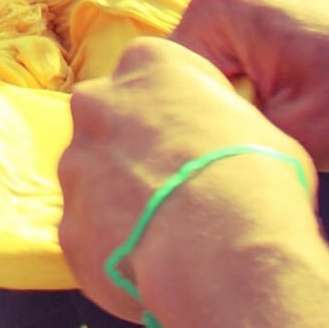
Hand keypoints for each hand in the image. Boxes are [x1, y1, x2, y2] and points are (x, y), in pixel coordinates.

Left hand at [58, 37, 312, 321]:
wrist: (223, 248)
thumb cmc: (258, 177)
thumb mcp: (260, 127)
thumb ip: (218, 125)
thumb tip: (216, 148)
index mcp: (148, 63)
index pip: (156, 72)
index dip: (184, 110)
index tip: (204, 139)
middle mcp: (98, 104)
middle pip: (113, 120)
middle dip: (138, 149)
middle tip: (180, 186)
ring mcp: (76, 165)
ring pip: (96, 179)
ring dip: (125, 200)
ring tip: (172, 234)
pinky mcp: (68, 224)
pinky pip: (93, 233)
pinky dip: (117, 248)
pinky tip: (155, 264)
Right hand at [173, 0, 328, 171]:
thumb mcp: (289, 134)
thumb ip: (220, 140)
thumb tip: (176, 157)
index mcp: (214, 7)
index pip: (160, 80)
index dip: (181, 128)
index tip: (211, 159)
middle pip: (179, 78)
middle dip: (205, 120)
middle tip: (239, 154)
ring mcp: (239, 8)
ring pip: (205, 81)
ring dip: (227, 115)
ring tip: (260, 142)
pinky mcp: (260, 27)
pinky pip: (229, 73)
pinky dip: (246, 105)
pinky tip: (273, 129)